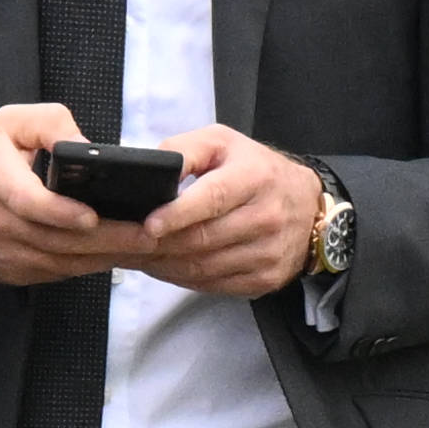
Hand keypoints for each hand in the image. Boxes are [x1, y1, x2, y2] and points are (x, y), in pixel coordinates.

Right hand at [0, 104, 132, 290]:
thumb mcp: (7, 123)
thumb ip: (49, 123)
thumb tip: (89, 145)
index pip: (30, 204)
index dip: (62, 213)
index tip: (92, 216)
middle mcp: (3, 225)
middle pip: (60, 241)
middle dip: (109, 240)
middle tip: (149, 234)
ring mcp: (9, 255)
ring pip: (65, 263)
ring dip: (107, 256)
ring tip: (145, 245)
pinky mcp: (16, 273)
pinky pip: (60, 273)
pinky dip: (90, 265)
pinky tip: (117, 253)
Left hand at [127, 124, 329, 302]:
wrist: (307, 206)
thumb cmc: (256, 170)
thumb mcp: (223, 142)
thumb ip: (185, 150)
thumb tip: (150, 169)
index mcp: (255, 177)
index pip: (214, 198)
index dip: (178, 214)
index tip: (149, 224)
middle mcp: (266, 217)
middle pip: (202, 239)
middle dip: (155, 244)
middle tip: (120, 243)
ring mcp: (267, 253)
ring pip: (202, 267)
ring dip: (162, 264)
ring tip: (132, 255)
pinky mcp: (264, 279)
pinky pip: (211, 285)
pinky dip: (179, 278)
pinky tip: (160, 267)